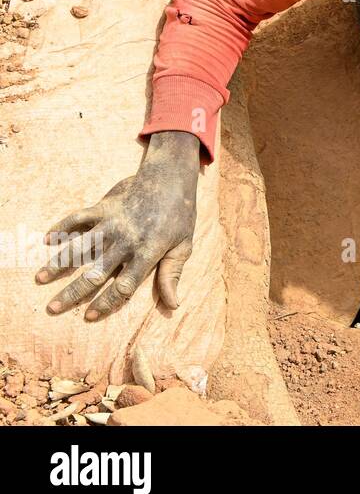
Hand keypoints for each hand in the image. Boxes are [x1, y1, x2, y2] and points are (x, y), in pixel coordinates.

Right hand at [37, 131, 200, 319]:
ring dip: (59, 263)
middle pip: (95, 273)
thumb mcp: (184, 246)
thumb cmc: (181, 214)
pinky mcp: (104, 208)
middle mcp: (126, 242)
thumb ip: (172, 275)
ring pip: (80, 248)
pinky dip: (62, 227)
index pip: (123, 287)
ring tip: (40, 278)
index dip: (105, 304)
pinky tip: (48, 239)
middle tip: (52, 308)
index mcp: (147, 254)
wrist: (171, 177)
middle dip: (72, 292)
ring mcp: (112, 224)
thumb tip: (173, 305)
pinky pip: (78, 218)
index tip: (88, 317)